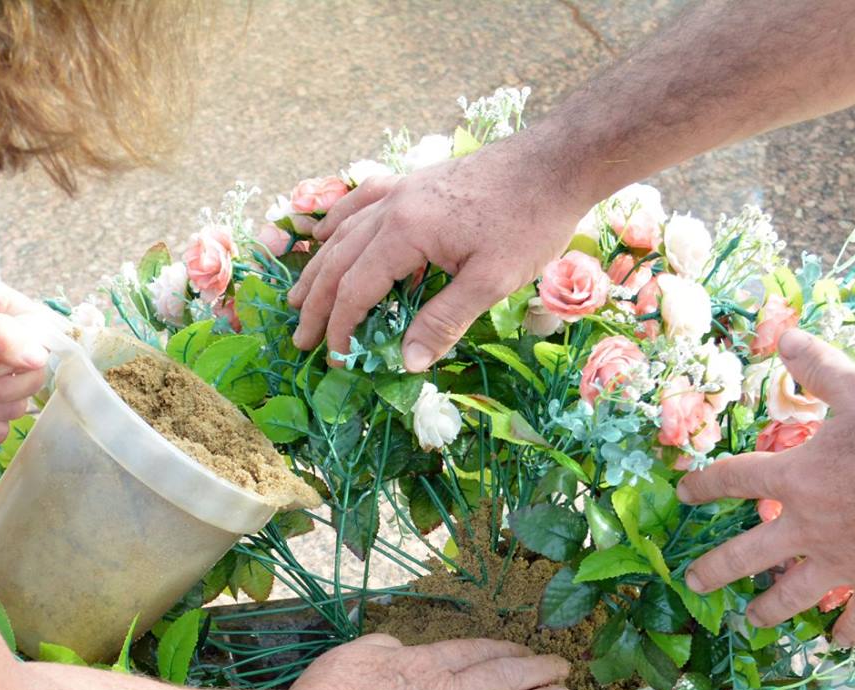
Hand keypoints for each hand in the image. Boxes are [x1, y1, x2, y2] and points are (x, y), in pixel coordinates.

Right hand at [287, 137, 583, 370]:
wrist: (556, 161)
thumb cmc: (529, 221)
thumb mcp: (491, 281)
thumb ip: (444, 321)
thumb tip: (406, 363)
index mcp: (405, 232)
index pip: (357, 288)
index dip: (342, 327)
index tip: (335, 358)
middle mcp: (393, 206)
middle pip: (339, 261)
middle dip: (317, 304)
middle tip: (300, 338)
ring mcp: (403, 190)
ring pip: (344, 232)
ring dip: (319, 268)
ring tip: (298, 297)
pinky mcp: (417, 183)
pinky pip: (363, 202)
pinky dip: (339, 223)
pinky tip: (327, 234)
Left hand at [677, 330, 854, 646]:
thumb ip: (823, 368)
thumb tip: (786, 337)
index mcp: (796, 478)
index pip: (736, 479)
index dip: (706, 484)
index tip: (683, 493)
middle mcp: (807, 527)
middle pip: (748, 554)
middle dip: (716, 569)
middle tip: (692, 582)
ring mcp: (838, 563)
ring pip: (792, 595)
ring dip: (768, 610)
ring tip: (750, 622)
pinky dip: (849, 631)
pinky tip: (840, 643)